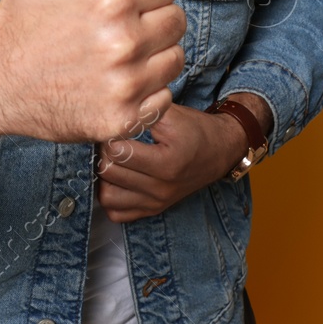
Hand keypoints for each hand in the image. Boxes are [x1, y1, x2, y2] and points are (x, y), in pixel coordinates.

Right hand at [0, 0, 186, 144]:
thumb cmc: (21, 14)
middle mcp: (123, 42)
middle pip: (175, 22)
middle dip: (150, 21)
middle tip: (113, 26)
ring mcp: (123, 84)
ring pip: (174, 61)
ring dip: (152, 57)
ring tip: (113, 53)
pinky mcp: (121, 118)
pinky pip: (164, 100)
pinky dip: (146, 94)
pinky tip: (112, 82)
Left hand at [94, 103, 248, 221]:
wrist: (219, 151)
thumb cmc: (195, 130)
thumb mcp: (172, 113)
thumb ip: (143, 111)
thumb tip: (113, 109)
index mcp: (167, 163)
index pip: (118, 152)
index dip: (110, 134)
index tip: (116, 126)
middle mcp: (161, 188)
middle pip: (109, 173)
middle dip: (103, 152)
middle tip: (110, 140)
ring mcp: (157, 203)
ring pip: (107, 197)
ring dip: (103, 177)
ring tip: (112, 160)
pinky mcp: (153, 210)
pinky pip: (117, 213)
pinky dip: (111, 197)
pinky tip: (117, 179)